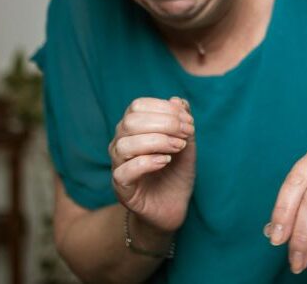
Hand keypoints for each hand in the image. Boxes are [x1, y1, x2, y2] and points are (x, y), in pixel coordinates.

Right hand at [109, 96, 195, 233]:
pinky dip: (147, 162)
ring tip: (177, 148)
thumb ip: (182, 121)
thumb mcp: (186, 143)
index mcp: (133, 129)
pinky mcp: (122, 189)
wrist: (174, 206)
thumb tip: (178, 100)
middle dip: (164, 123)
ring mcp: (119, 166)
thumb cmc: (176, 172)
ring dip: (157, 141)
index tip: (188, 120)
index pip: (138, 106)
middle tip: (186, 134)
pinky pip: (124, 171)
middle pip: (130, 122)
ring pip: (124, 145)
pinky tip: (165, 161)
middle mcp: (121, 143)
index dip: (164, 109)